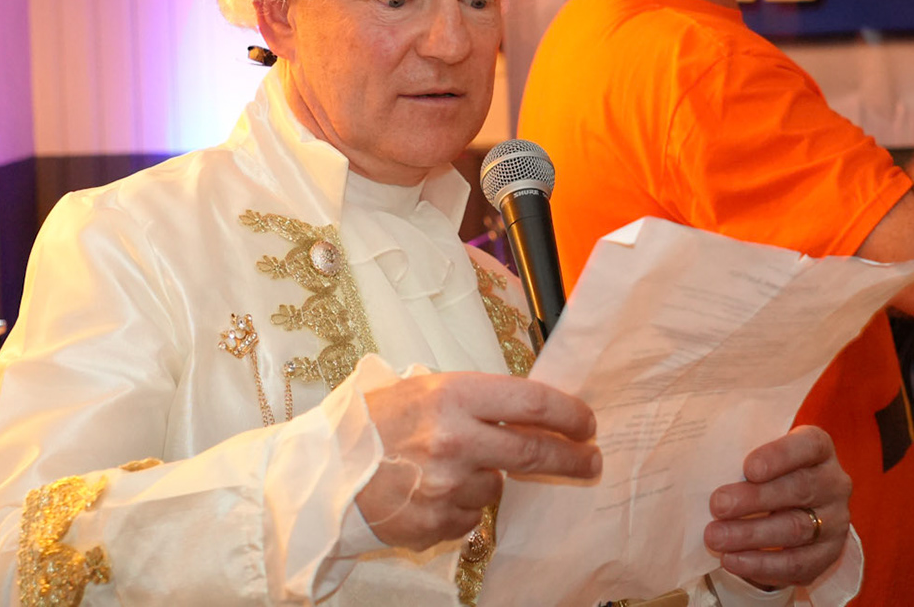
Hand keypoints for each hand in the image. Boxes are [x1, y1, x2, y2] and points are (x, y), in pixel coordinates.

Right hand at [354, 372, 598, 550]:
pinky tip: (430, 492)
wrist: (323, 473)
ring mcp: (446, 486)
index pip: (531, 402)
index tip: (587, 423)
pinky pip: (470, 517)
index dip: (568, 414)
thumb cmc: (372, 424)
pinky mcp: (436, 523)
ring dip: (487, 479)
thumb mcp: (422, 390)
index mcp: (451, 395)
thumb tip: (529, 411)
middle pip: (533, 450)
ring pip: (497, 487)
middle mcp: (454, 439)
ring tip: (447, 469)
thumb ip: (475, 399)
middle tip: (591, 460)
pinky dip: (460, 506)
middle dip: (570, 457)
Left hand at [705, 426, 851, 588]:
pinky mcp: (827, 555)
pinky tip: (733, 560)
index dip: (779, 456)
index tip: (748, 468)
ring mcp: (835, 521)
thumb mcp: (761, 455)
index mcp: (819, 449)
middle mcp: (834, 483)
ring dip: (752, 535)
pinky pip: (796, 564)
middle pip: (799, 489)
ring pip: (796, 529)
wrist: (789, 508)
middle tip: (718, 505)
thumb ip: (742, 454)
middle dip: (755, 499)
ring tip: (716, 537)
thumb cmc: (767, 473)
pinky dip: (761, 564)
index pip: (808, 446)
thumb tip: (706, 465)